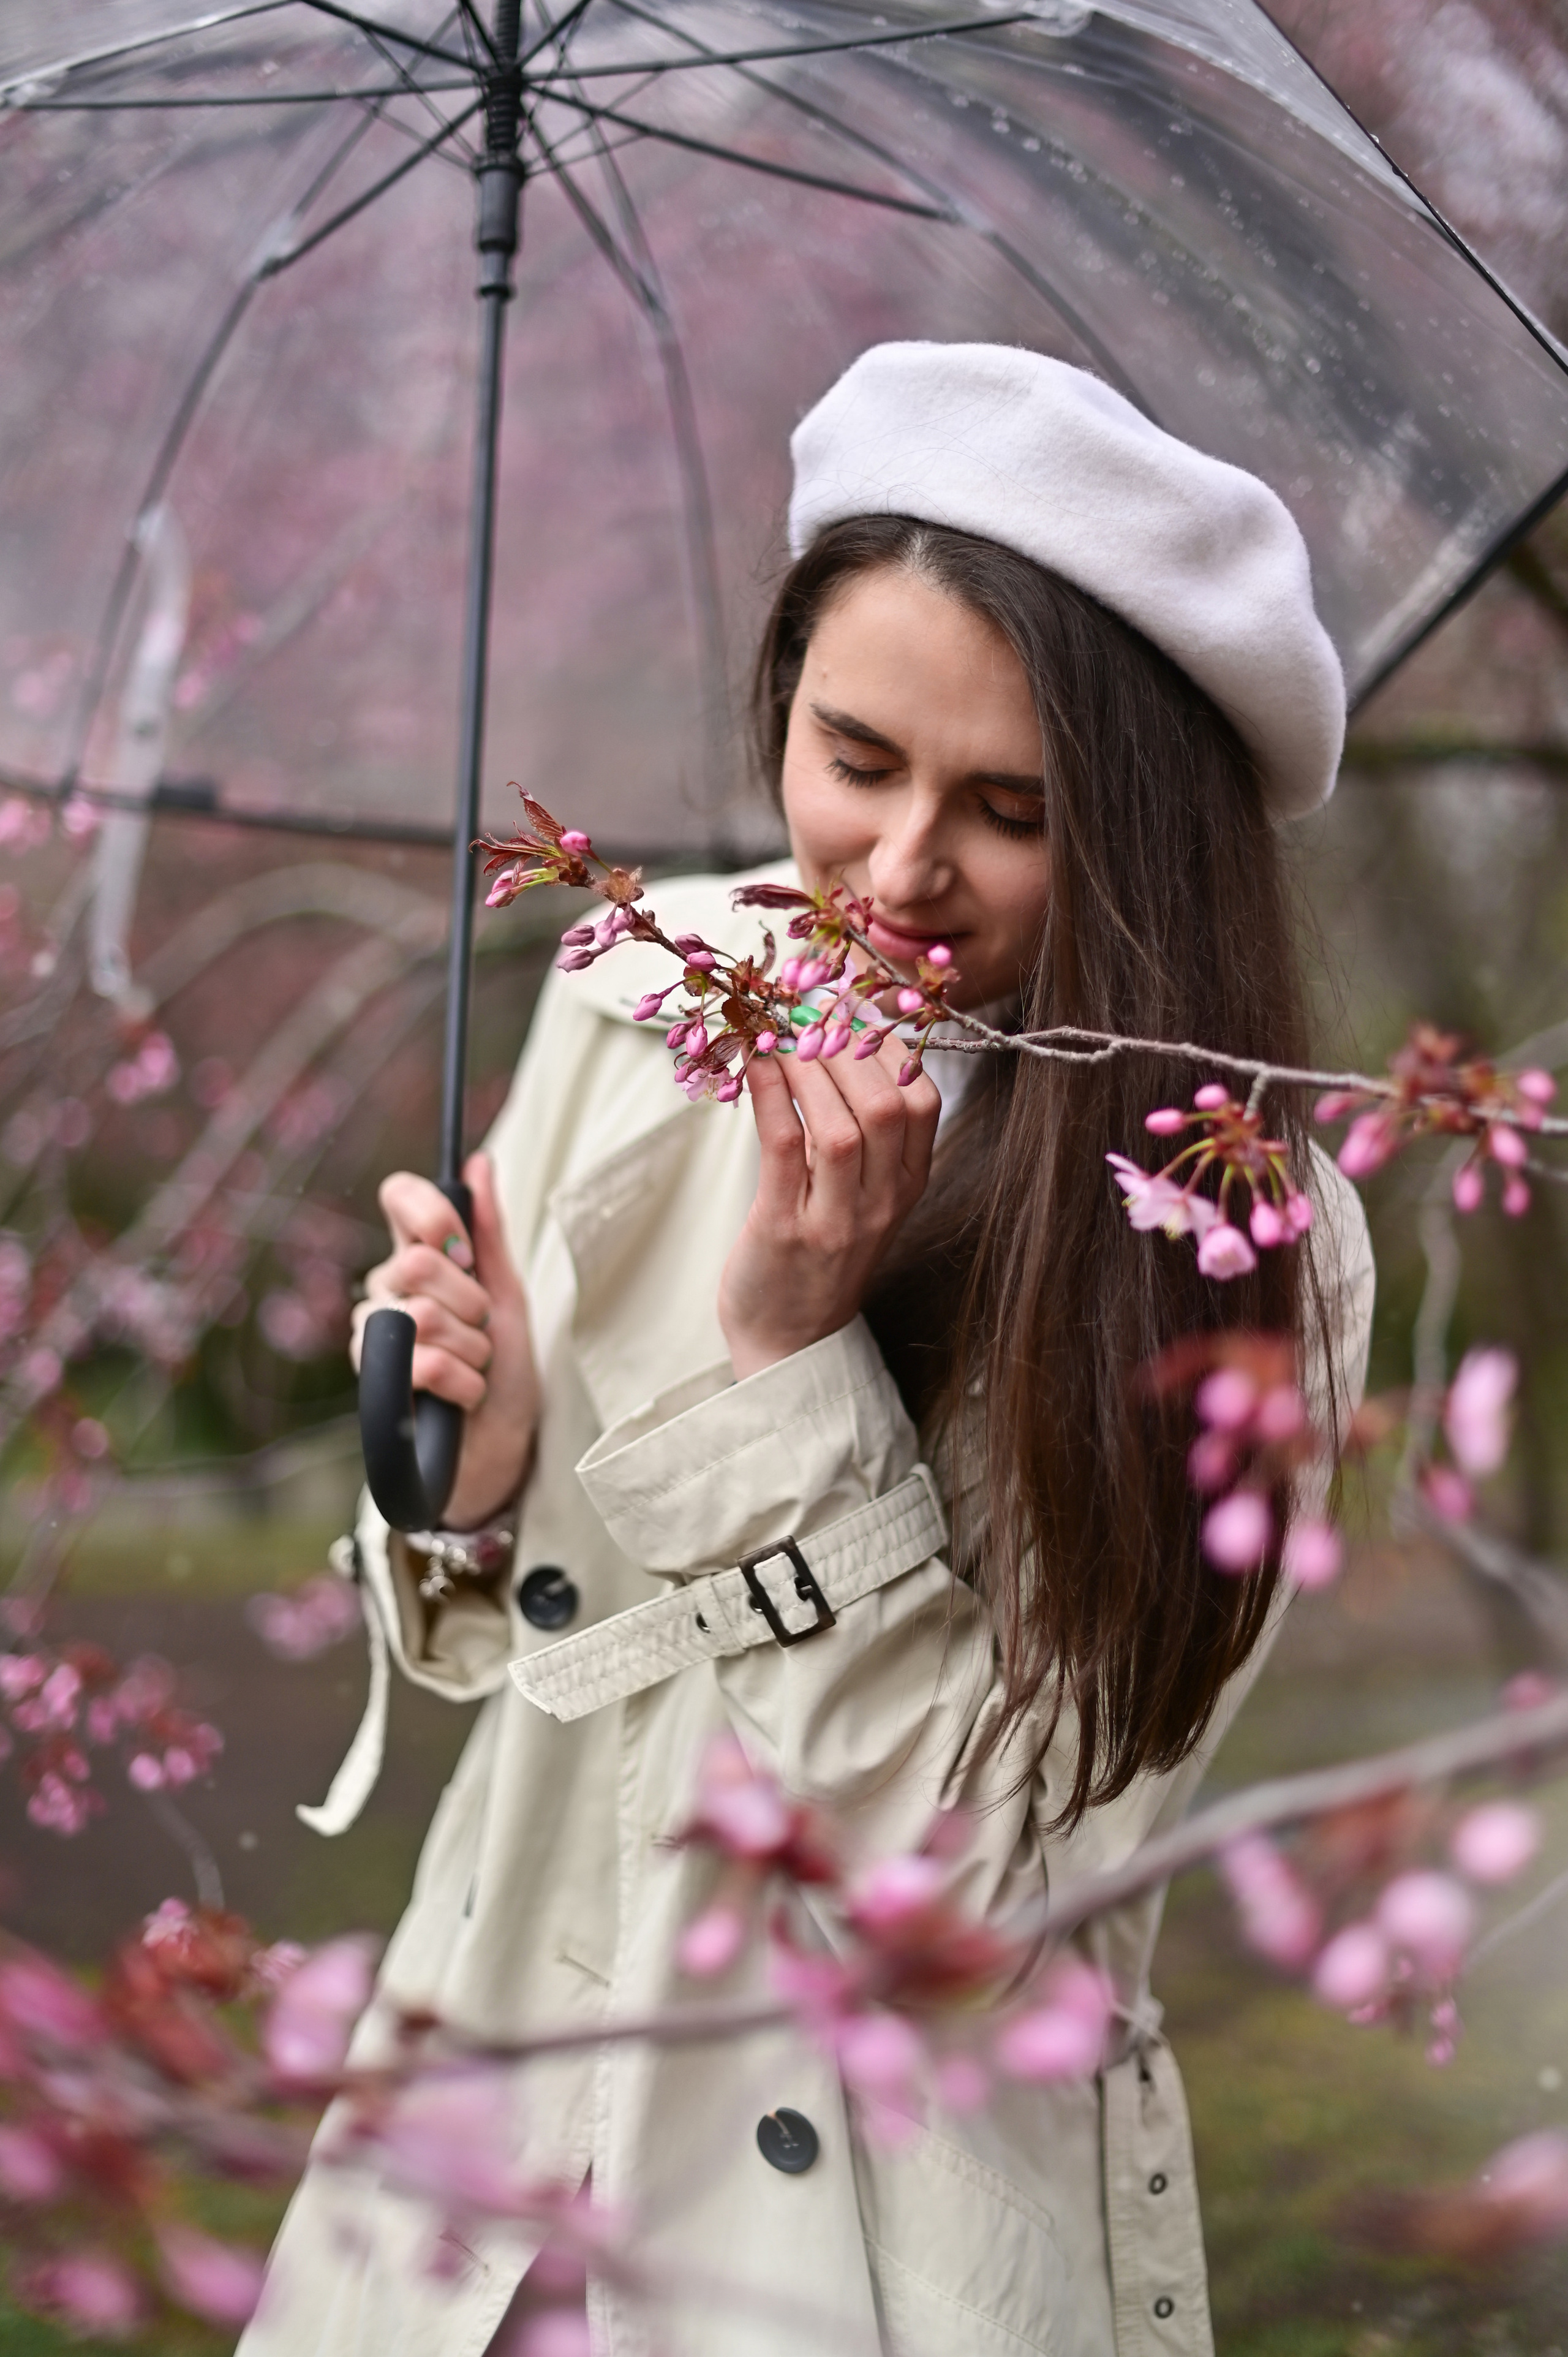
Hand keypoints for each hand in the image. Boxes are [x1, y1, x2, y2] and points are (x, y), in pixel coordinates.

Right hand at [351, 1151, 539, 1528]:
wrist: (500, 1442)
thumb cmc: (504, 1368)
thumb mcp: (507, 1294)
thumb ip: (488, 1232)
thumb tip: (480, 1163)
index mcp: (418, 1258)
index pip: (399, 1197)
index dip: (430, 1212)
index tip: (461, 1247)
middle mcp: (386, 1289)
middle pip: (420, 1263)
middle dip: (472, 1302)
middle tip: (483, 1330)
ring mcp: (374, 1335)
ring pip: (423, 1316)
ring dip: (472, 1349)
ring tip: (476, 1367)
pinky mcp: (376, 1384)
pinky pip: (422, 1364)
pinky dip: (463, 1382)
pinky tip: (464, 1394)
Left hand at [718, 1031, 940, 1380]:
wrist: (789, 1343)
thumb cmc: (818, 1257)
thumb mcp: (860, 1196)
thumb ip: (859, 1132)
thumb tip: (835, 1040)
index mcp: (907, 1185)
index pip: (922, 1100)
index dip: (890, 1044)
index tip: (852, 1007)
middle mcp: (882, 1202)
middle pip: (888, 1105)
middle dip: (849, 1044)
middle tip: (810, 1008)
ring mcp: (837, 1220)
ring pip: (842, 1126)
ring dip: (809, 1066)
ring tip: (778, 1029)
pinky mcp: (786, 1229)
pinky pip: (783, 1147)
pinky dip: (770, 1095)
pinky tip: (754, 1061)